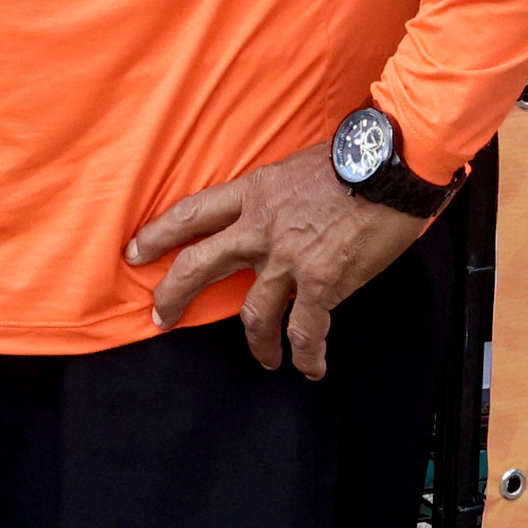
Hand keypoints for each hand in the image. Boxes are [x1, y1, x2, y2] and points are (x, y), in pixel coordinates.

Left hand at [126, 150, 432, 379]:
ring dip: (257, 344)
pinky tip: (310, 367)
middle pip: (199, 265)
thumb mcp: (296, 169)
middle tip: (161, 316)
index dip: (158, 234)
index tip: (135, 251)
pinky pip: (306, 330)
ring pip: (253, 314)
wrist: (392, 166)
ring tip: (266, 359)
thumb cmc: (354, 161)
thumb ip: (276, 199)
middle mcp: (261, 228)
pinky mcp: (321, 282)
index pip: (192, 214)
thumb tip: (278, 219)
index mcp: (254, 194)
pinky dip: (307, 354)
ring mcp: (288, 258)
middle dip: (173, 295)